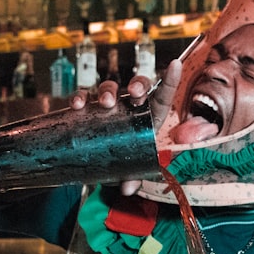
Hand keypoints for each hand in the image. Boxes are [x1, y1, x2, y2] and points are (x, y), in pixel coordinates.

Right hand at [72, 60, 182, 196]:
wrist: (99, 165)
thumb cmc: (123, 163)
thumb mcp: (131, 171)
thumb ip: (133, 178)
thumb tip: (127, 189)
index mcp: (149, 117)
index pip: (162, 96)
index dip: (170, 80)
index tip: (175, 64)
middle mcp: (130, 106)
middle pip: (137, 85)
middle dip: (137, 84)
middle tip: (133, 94)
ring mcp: (109, 106)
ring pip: (110, 87)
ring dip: (107, 91)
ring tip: (105, 103)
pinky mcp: (89, 110)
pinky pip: (84, 98)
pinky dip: (80, 97)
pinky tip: (77, 105)